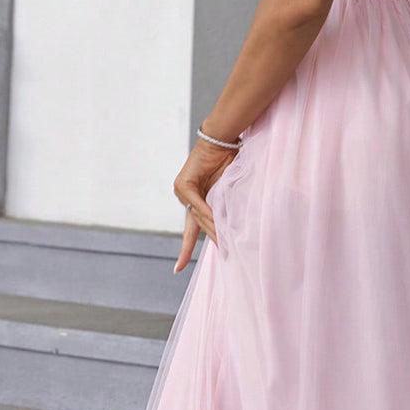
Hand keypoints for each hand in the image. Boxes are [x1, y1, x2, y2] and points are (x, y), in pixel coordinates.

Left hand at [172, 138, 237, 271]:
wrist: (221, 140)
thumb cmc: (227, 162)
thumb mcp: (227, 190)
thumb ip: (225, 207)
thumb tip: (232, 227)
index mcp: (195, 203)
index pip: (191, 231)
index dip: (185, 250)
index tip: (177, 269)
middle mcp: (185, 199)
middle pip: (198, 226)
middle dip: (212, 240)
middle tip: (224, 254)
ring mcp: (181, 192)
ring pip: (198, 216)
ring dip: (212, 229)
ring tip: (225, 243)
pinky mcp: (182, 185)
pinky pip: (197, 203)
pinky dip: (206, 212)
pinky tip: (215, 221)